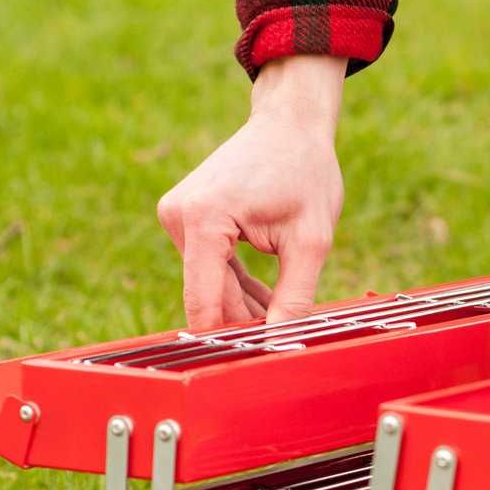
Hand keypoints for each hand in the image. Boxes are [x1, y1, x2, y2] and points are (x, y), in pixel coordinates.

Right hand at [157, 56, 346, 330]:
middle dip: (247, 323)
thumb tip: (279, 346)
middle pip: (210, 299)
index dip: (230, 340)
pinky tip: (270, 300)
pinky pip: (211, 272)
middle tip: (287, 342)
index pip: (206, 304)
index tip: (253, 367)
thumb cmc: (306, 172)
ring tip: (287, 310)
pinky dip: (240, 287)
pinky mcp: (186, 221)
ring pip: (212, 288)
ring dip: (248, 306)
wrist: (290, 122)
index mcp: (204, 221)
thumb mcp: (311, 242)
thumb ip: (295, 299)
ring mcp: (177, 218)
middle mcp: (179, 218)